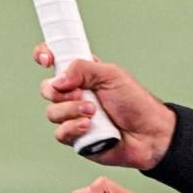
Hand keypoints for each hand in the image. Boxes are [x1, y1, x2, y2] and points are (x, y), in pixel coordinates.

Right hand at [36, 50, 175, 169]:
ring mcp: (73, 116)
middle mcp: (75, 94)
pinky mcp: (75, 137)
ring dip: (72, 110)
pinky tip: (89, 126)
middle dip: (60, 92)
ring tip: (93, 111)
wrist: (148, 133)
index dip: (44, 56)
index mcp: (83, 74)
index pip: (55, 59)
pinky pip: (60, 133)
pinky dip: (74, 128)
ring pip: (52, 112)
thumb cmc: (135, 102)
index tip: (47, 60)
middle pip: (47, 88)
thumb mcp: (111, 75)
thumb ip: (83, 69)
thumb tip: (58, 79)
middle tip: (81, 93)